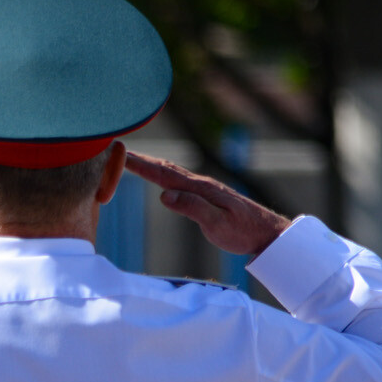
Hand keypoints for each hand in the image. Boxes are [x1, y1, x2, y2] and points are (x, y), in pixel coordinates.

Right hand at [125, 149, 289, 256]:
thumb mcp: (217, 225)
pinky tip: (156, 174)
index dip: (139, 164)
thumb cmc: (243, 232)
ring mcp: (202, 188)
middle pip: (163, 167)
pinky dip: (160, 173)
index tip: (118, 154)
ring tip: (128, 157)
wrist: (267, 232)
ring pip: (169, 171)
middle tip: (114, 149)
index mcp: (199, 189)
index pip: (163, 174)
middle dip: (138, 158)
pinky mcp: (205, 194)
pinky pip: (176, 179)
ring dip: (148, 163)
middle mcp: (199, 184)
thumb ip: (192, 208)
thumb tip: (163, 195)